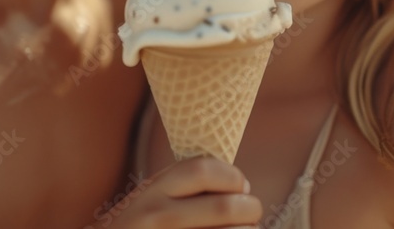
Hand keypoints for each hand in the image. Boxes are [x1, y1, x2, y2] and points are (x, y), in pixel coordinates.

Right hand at [92, 157, 261, 228]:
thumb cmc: (141, 225)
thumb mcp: (152, 195)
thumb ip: (187, 184)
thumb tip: (243, 187)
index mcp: (154, 190)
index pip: (203, 170)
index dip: (233, 175)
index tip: (241, 185)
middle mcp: (158, 216)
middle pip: (224, 207)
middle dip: (250, 208)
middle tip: (252, 211)